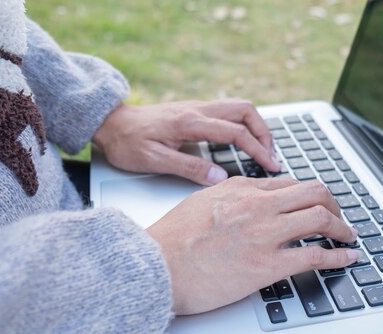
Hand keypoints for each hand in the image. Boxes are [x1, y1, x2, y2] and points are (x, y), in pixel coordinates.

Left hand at [93, 99, 279, 184]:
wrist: (110, 124)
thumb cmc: (127, 143)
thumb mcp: (155, 160)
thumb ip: (189, 168)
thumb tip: (220, 176)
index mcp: (191, 122)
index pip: (236, 132)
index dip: (258, 149)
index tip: (271, 166)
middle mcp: (198, 110)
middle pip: (245, 111)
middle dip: (264, 133)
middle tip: (271, 156)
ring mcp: (197, 108)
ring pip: (239, 108)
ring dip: (256, 127)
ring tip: (262, 150)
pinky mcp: (194, 112)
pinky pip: (228, 112)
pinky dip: (244, 125)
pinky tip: (243, 141)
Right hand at [146, 177, 361, 314]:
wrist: (157, 266)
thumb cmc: (171, 239)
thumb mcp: (201, 201)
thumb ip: (231, 195)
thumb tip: (252, 195)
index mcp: (242, 190)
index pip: (290, 184)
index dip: (311, 194)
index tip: (318, 204)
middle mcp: (259, 206)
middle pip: (314, 194)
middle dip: (334, 204)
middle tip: (340, 217)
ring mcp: (265, 234)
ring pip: (321, 219)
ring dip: (342, 228)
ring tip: (349, 236)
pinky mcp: (267, 265)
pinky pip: (315, 255)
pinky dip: (339, 256)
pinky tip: (348, 258)